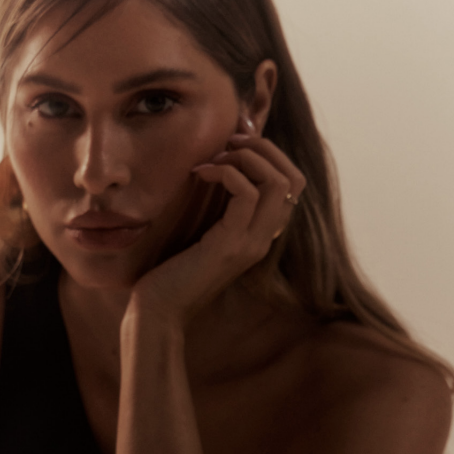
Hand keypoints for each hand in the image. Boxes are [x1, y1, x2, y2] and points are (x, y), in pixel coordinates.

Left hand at [127, 125, 306, 330]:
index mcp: (261, 236)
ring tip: (214, 159)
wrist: (160, 310)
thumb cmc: (173, 272)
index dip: (270, 155)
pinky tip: (200, 173)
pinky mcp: (231, 245)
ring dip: (246, 156)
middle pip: (293, 178)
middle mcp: (264, 240)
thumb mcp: (204, 233)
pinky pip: (247, 193)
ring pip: (278, 182)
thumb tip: (221, 164)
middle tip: (228, 143)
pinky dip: (226, 171)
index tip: (234, 146)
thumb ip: (220, 206)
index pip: (293, 185)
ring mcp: (251, 244)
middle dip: (263, 148)